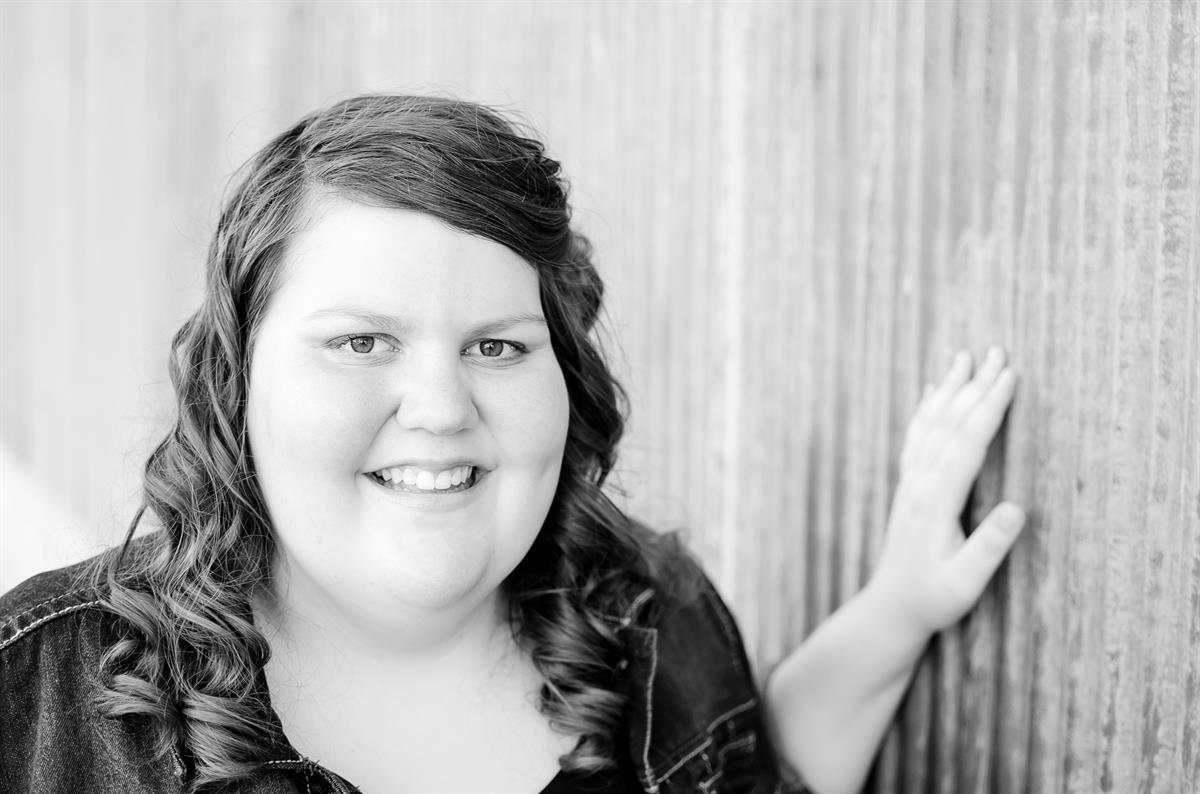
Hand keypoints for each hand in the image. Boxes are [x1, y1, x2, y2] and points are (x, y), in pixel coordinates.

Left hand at [869, 345, 1024, 634]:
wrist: (890, 610)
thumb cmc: (932, 600)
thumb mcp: (965, 583)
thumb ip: (989, 547)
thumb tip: (1017, 508)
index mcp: (936, 501)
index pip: (967, 443)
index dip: (989, 407)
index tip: (1009, 374)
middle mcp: (920, 484)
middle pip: (949, 422)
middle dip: (974, 384)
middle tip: (997, 349)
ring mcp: (910, 483)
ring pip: (930, 424)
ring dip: (949, 389)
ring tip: (963, 356)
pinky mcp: (908, 488)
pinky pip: (916, 438)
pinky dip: (925, 410)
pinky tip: (930, 392)